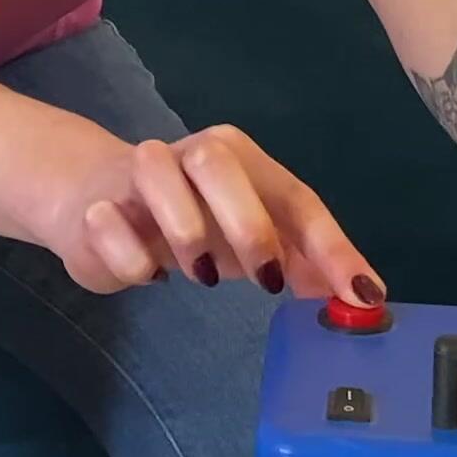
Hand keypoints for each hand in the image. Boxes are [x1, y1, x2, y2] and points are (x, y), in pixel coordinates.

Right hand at [28, 123, 385, 307]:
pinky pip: (106, 221)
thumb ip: (303, 262)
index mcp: (240, 159)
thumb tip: (362, 301)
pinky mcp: (95, 207)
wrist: (94, 201)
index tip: (360, 296)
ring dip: (185, 228)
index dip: (332, 247)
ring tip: (203, 275)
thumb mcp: (252, 237)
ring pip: (156, 170)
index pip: (295, 195)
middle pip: (218, 160)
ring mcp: (137, 175)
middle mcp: (189, 155)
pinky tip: (146, 275)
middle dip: (248, 222)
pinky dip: (131, 255)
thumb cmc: (191, 218)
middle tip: (266, 280)